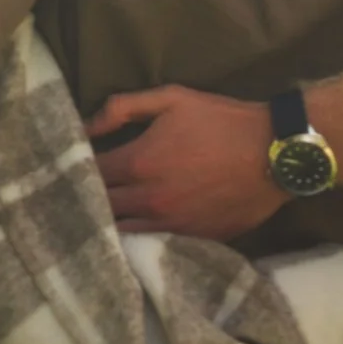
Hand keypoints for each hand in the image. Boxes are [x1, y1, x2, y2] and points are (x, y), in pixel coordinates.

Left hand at [88, 85, 286, 239]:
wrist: (275, 154)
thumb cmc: (222, 121)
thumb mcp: (172, 99)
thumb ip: (122, 108)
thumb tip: (85, 125)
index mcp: (138, 162)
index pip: (89, 173)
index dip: (75, 168)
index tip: (67, 166)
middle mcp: (148, 199)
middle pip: (100, 206)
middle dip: (85, 198)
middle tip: (75, 193)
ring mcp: (170, 225)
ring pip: (121, 231)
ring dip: (107, 223)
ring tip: (96, 215)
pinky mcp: (192, 240)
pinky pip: (151, 245)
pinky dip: (136, 239)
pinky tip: (128, 234)